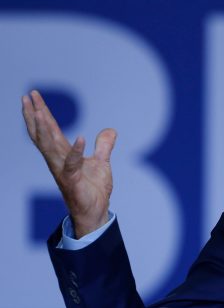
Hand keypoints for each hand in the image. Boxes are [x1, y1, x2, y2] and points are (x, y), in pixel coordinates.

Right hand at [21, 90, 116, 237]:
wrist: (95, 212)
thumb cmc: (93, 189)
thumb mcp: (101, 163)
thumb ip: (103, 146)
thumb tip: (110, 130)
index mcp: (63, 154)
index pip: (50, 129)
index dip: (42, 112)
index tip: (33, 95)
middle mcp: (58, 160)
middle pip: (43, 134)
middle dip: (35, 114)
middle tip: (28, 96)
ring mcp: (62, 171)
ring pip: (49, 147)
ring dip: (44, 129)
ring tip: (38, 111)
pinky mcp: (72, 181)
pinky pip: (72, 164)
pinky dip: (76, 151)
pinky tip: (80, 138)